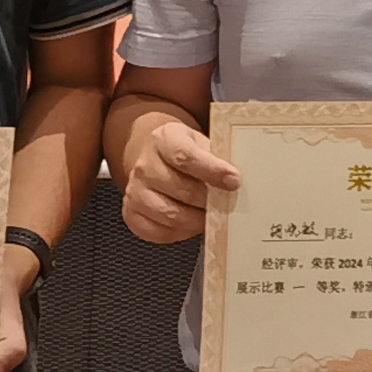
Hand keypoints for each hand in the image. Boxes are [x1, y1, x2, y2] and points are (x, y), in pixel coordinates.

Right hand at [117, 113, 236, 245]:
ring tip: (212, 217)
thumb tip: (239, 180)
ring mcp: (135, 191)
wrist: (156, 157)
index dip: (212, 170)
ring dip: (196, 220)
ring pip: (169, 214)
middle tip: (227, 205)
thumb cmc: (185, 152)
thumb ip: (218, 157)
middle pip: (180, 188)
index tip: (234, 181)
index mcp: (164, 139)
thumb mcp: (201, 143)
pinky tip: (193, 225)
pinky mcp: (132, 214)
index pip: (186, 156)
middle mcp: (144, 165)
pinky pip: (158, 232)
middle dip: (208, 200)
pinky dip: (180, 233)